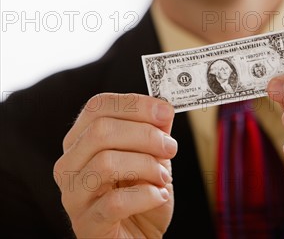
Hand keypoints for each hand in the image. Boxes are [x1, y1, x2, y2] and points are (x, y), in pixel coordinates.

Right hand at [53, 93, 176, 237]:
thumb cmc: (140, 195)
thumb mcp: (151, 156)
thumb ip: (154, 131)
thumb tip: (164, 108)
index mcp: (81, 139)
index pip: (98, 106)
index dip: (135, 104)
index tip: (165, 111)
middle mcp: (69, 164)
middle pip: (100, 130)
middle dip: (144, 134)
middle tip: (170, 146)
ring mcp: (73, 195)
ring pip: (105, 163)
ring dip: (146, 165)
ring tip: (163, 177)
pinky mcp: (87, 224)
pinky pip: (115, 202)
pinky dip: (145, 195)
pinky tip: (157, 196)